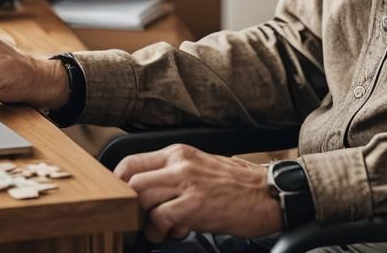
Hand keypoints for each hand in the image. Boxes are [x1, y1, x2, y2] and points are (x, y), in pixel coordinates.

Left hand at [114, 145, 282, 241]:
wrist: (268, 193)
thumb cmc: (235, 186)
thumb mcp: (199, 168)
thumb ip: (172, 175)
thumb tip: (146, 194)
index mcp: (178, 153)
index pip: (131, 161)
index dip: (119, 184)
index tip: (122, 203)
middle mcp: (179, 162)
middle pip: (129, 179)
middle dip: (127, 205)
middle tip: (137, 221)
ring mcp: (186, 182)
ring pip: (140, 197)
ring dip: (143, 220)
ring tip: (160, 229)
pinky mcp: (195, 205)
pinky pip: (160, 218)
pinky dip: (161, 231)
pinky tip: (177, 233)